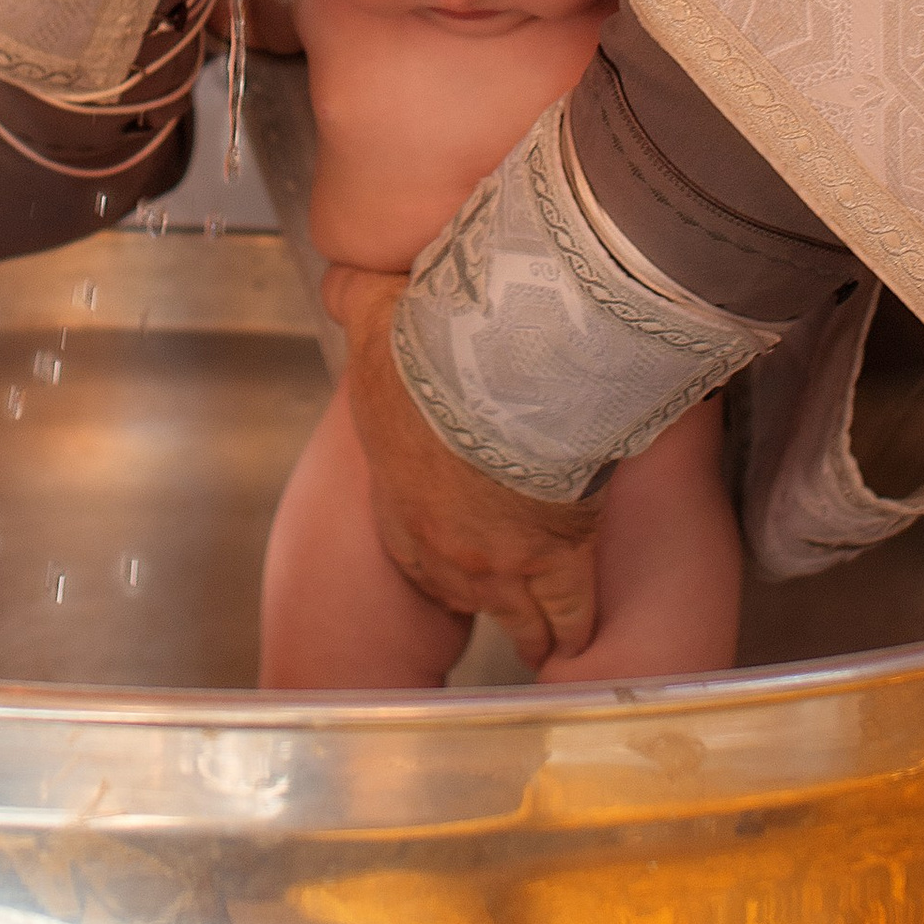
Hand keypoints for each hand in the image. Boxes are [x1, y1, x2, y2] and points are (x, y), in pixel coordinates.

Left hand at [324, 265, 601, 669]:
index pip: (405, 546)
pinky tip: (582, 639)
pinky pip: (569, 608)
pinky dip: (576, 625)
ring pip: (516, 613)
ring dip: (530, 628)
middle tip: (496, 606)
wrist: (496, 377)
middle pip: (459, 590)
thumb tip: (342, 281)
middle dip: (478, 598)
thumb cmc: (431, 352)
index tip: (443, 564)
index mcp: (397, 495)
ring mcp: (500, 560)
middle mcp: (443, 543)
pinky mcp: (557, 558)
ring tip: (546, 643)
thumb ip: (355, 302)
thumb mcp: (376, 318)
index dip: (427, 557)